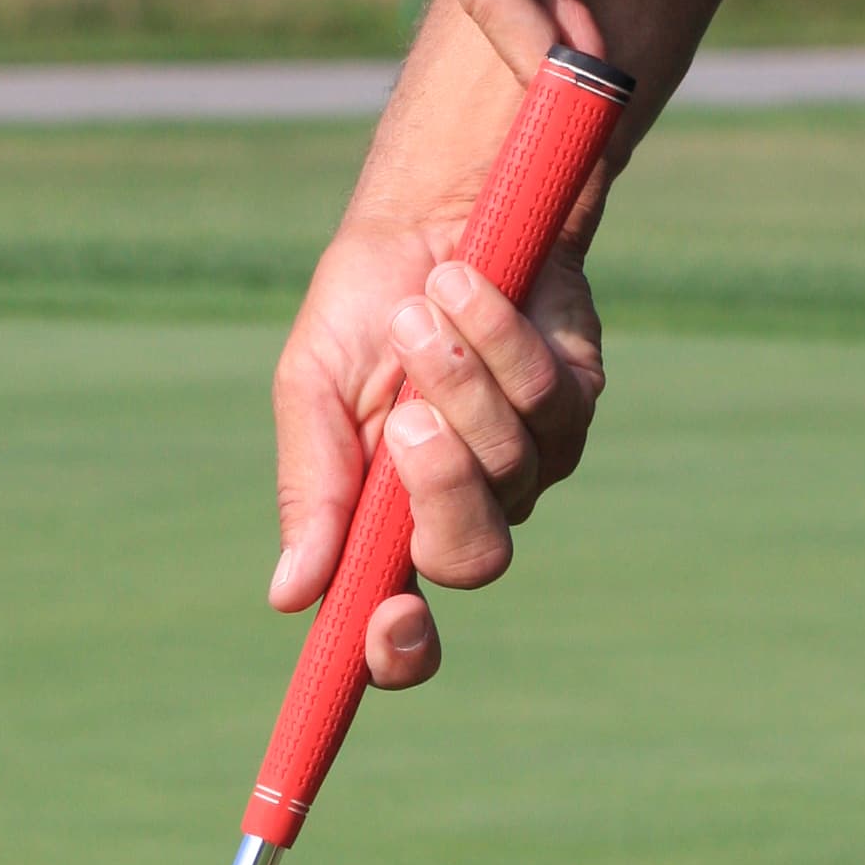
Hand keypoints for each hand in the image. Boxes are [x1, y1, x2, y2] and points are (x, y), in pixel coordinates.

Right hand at [270, 215, 604, 687]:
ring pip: (511, 467)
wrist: (431, 213)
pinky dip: (498, 337)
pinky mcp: (573, 408)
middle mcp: (462, 510)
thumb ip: (312, 492)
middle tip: (406, 417)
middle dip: (441, 485)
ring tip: (424, 307)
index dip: (400, 652)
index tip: (392, 620)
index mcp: (385, 529)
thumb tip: (290, 595)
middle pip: (472, 559)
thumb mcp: (312, 392)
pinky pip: (546, 399)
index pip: (400, 635)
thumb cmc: (362, 310)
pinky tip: (467, 285)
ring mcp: (527, 465)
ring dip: (459, 380)